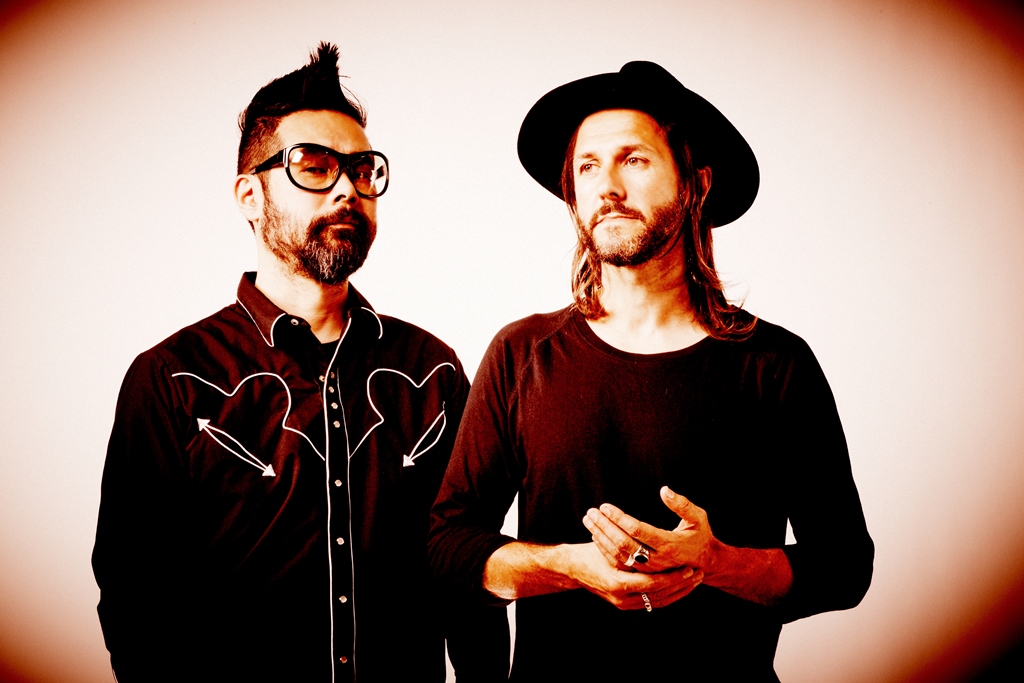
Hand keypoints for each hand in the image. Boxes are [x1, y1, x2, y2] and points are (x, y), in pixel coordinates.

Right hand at [567, 543, 702, 609]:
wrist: (570, 567)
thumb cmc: (589, 552)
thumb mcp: (610, 547)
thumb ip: (628, 550)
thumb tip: (647, 544)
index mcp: (619, 584)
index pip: (655, 584)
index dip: (674, 577)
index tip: (689, 568)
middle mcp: (623, 599)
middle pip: (660, 596)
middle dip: (681, 586)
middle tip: (698, 575)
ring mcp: (623, 604)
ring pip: (658, 602)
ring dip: (677, 591)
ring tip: (694, 580)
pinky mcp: (624, 603)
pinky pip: (651, 602)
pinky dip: (666, 594)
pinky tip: (678, 586)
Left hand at [583, 486, 717, 574]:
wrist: (705, 563)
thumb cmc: (700, 535)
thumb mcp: (698, 517)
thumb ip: (682, 504)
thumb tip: (664, 490)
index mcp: (669, 544)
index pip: (637, 530)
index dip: (619, 518)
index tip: (605, 506)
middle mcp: (657, 559)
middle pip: (624, 543)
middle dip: (605, 527)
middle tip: (591, 512)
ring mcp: (649, 569)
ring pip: (619, 555)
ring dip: (602, 537)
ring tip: (589, 520)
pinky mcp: (644, 573)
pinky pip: (621, 563)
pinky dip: (606, 550)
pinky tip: (596, 536)